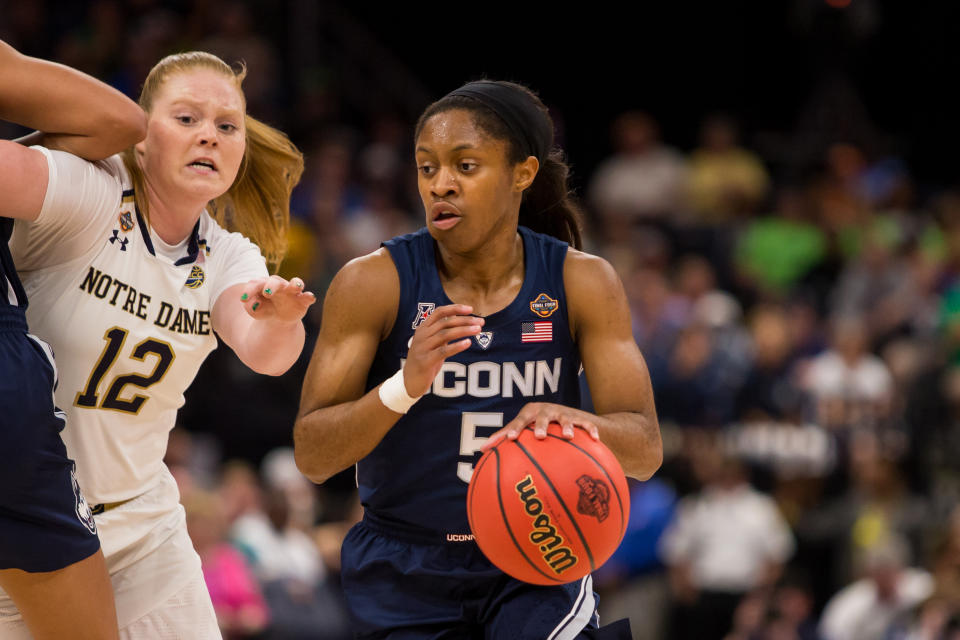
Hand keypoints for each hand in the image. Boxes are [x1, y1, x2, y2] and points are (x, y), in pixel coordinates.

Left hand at [240, 275, 315, 321]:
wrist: (279, 319)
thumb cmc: (265, 310)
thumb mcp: (254, 310)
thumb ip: (250, 307)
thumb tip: (254, 304)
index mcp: (264, 284)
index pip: (256, 283)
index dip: (250, 290)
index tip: (243, 299)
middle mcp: (279, 285)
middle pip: (275, 281)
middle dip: (271, 285)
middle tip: (267, 293)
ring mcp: (292, 292)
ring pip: (295, 283)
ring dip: (296, 283)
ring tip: (296, 286)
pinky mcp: (303, 300)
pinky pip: (308, 296)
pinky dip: (309, 296)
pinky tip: (309, 297)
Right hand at [402, 304, 482, 396]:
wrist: (410, 381)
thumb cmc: (425, 360)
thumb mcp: (432, 343)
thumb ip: (443, 332)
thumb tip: (461, 320)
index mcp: (423, 329)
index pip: (439, 312)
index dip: (455, 308)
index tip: (471, 309)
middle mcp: (422, 335)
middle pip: (445, 323)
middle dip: (465, 320)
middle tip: (481, 322)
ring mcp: (422, 348)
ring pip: (445, 334)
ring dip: (464, 330)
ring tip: (478, 329)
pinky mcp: (425, 361)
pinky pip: (443, 351)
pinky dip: (456, 346)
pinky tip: (468, 343)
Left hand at [482, 402, 600, 451]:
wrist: (566, 416)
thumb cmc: (536, 424)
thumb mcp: (523, 428)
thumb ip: (504, 438)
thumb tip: (481, 450)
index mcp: (530, 413)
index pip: (520, 420)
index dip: (515, 428)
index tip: (510, 439)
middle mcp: (547, 411)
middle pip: (543, 416)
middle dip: (540, 425)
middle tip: (538, 436)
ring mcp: (564, 414)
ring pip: (565, 418)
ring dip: (566, 426)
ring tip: (567, 437)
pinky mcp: (580, 419)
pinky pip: (586, 425)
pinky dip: (590, 431)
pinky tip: (596, 439)